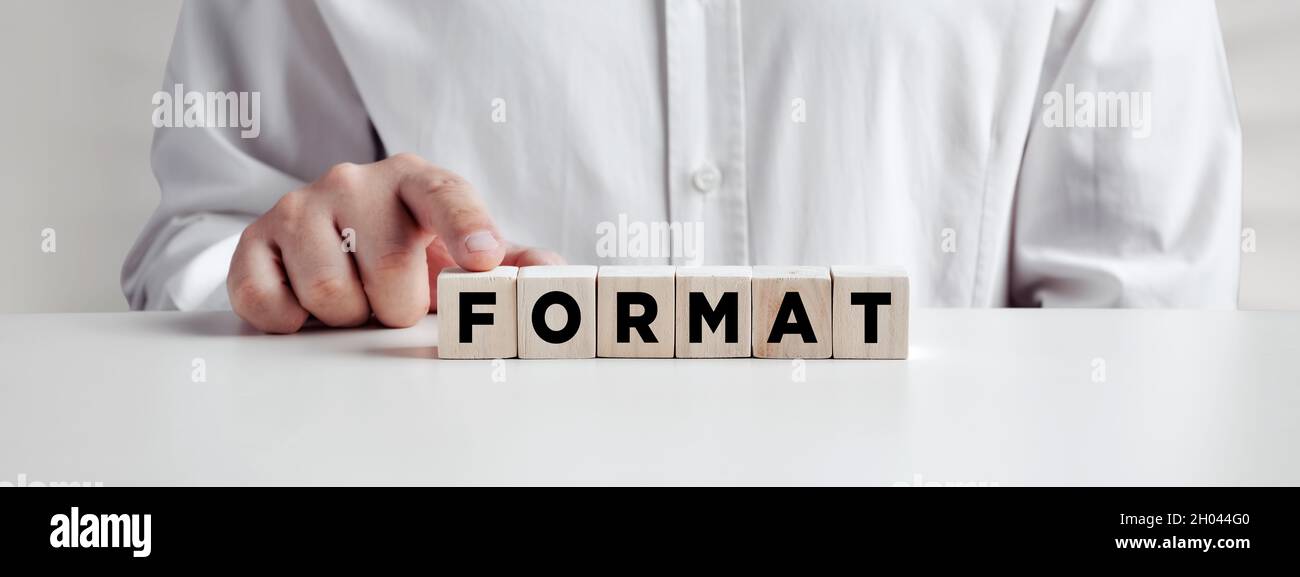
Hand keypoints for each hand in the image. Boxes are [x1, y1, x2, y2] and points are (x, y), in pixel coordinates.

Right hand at [227, 153, 562, 332]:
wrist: (327, 239)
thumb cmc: (408, 247)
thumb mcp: (462, 251)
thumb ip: (512, 265)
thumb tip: (551, 274)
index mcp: (416, 180)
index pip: (445, 196)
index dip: (466, 227)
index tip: (483, 259)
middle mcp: (354, 182)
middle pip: (388, 268)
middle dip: (397, 304)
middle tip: (392, 297)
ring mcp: (299, 206)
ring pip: (330, 293)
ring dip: (348, 315)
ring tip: (353, 295)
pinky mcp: (254, 240)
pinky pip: (268, 301)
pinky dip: (291, 319)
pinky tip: (306, 302)